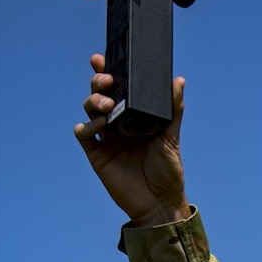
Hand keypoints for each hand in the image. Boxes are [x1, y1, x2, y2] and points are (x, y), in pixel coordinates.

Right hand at [73, 53, 187, 225]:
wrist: (159, 203)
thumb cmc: (168, 171)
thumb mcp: (171, 137)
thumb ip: (173, 109)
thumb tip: (178, 80)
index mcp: (134, 115)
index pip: (119, 87)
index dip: (109, 70)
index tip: (103, 58)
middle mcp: (118, 123)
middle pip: (100, 92)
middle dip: (99, 80)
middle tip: (108, 79)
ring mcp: (106, 138)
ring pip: (89, 108)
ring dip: (94, 100)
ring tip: (108, 103)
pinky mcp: (97, 154)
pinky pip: (84, 133)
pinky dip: (88, 125)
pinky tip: (101, 126)